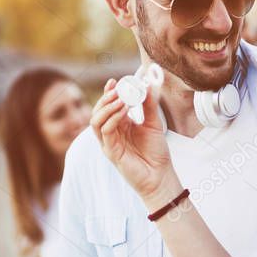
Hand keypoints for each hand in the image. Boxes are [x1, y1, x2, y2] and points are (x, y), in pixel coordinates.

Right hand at [91, 77, 177, 201]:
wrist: (161, 175)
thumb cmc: (156, 152)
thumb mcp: (154, 123)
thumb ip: (149, 104)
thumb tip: (148, 84)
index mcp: (119, 125)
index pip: (108, 106)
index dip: (108, 93)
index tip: (115, 81)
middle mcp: (111, 133)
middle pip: (98, 111)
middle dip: (106, 98)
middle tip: (117, 89)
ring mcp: (109, 143)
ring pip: (96, 121)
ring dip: (107, 107)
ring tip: (121, 99)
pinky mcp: (111, 152)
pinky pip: (105, 132)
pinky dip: (112, 119)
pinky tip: (124, 111)